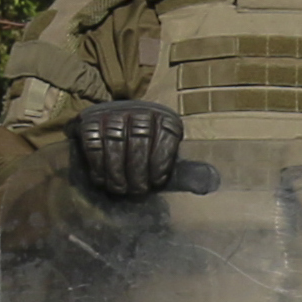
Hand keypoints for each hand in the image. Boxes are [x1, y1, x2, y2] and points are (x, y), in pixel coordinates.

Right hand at [69, 101, 183, 197]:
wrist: (114, 126)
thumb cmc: (148, 151)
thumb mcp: (169, 156)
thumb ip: (187, 171)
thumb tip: (211, 183)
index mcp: (166, 118)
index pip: (166, 136)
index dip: (161, 162)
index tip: (156, 182)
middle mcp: (140, 110)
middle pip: (139, 140)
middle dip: (137, 170)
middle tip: (136, 190)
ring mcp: (114, 113)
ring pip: (115, 142)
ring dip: (116, 170)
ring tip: (120, 188)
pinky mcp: (90, 119)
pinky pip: (93, 143)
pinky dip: (98, 164)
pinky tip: (102, 179)